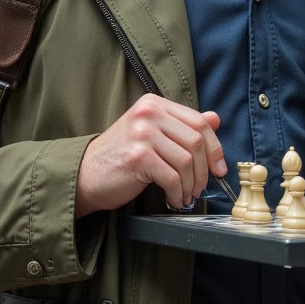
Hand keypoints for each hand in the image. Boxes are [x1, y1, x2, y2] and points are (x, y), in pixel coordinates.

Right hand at [77, 98, 226, 215]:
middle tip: (200, 188)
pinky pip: (172, 177)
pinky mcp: (138, 157)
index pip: (199, 121)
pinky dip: (177, 193)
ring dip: (191, 185)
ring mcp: (142, 134)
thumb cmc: (119, 157)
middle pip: (196, 141)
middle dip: (204, 171)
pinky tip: (173, 199)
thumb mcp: (151, 134)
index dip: (215, 147)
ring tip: (185, 196)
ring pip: (186, 161)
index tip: (219, 168)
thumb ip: (182, 125)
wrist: (85, 175)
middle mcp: (148, 113)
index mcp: (153, 103)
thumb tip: (216, 119)